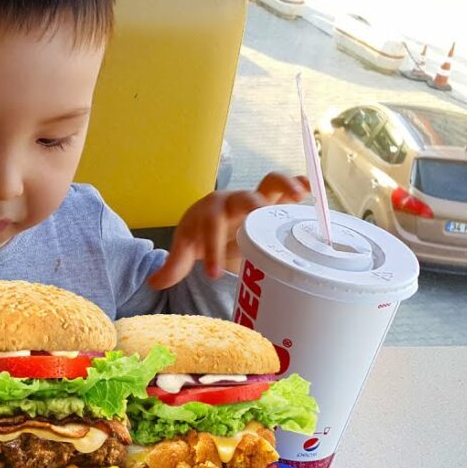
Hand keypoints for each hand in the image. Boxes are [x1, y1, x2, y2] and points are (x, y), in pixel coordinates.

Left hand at [147, 173, 309, 289]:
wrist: (210, 219)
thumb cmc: (198, 234)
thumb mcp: (184, 249)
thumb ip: (173, 266)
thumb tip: (153, 282)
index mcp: (208, 214)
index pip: (209, 231)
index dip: (211, 251)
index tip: (213, 273)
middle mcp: (232, 202)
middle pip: (242, 198)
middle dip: (252, 207)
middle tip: (262, 217)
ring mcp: (254, 199)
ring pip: (269, 184)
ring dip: (285, 187)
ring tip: (300, 196)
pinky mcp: (272, 201)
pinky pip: (287, 189)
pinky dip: (300, 185)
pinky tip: (313, 190)